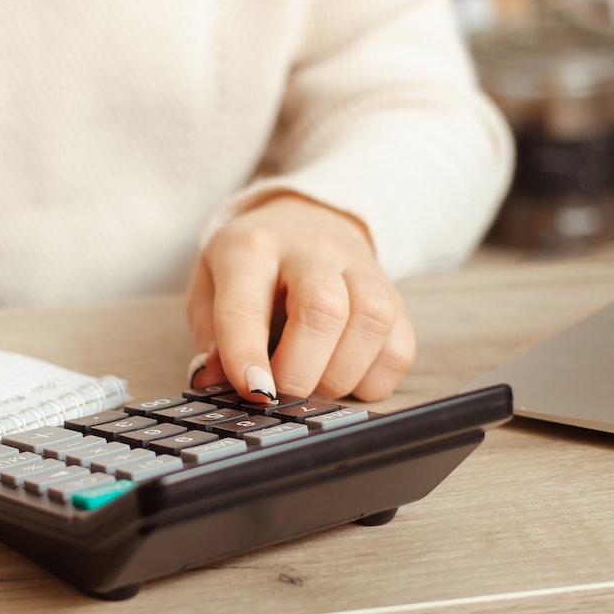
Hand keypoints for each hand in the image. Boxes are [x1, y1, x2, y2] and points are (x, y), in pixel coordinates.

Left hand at [187, 193, 413, 404]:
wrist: (310, 218)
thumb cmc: (255, 265)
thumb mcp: (213, 285)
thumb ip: (212, 335)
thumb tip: (213, 381)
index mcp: (252, 247)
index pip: (247, 303)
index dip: (247, 354)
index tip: (255, 393)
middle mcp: (312, 250)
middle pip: (322, 309)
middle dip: (300, 370)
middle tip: (283, 395)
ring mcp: (361, 269)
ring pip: (371, 322)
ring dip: (341, 375)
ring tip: (316, 385)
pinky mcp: (396, 297)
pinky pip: (400, 347)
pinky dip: (374, 379)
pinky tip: (348, 377)